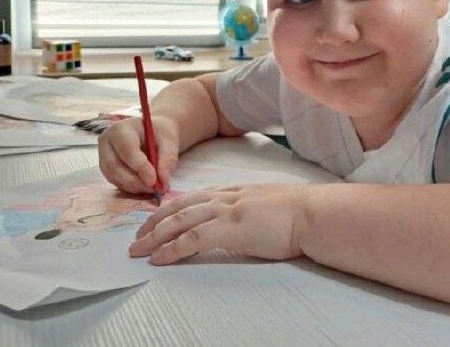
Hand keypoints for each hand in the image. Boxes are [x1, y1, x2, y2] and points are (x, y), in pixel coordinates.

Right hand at [98, 116, 178, 193]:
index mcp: (120, 129)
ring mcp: (103, 157)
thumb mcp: (169, 141)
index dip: (140, 167)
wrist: (152, 134)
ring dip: (134, 187)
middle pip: (115, 167)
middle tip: (155, 189)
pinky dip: (131, 188)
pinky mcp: (106, 170)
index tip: (154, 181)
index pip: (127, 150)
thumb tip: (163, 180)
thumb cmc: (159, 134)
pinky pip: (116, 183)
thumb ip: (168, 159)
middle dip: (136, 181)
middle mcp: (107, 143)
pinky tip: (145, 186)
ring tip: (153, 188)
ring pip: (114, 178)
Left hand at [129, 184, 310, 264]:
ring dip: (154, 236)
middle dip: (154, 222)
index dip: (172, 209)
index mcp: (235, 191)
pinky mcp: (228, 228)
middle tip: (138, 237)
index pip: (194, 198)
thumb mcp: (269, 204)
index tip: (158, 220)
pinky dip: (171, 249)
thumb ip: (252, 208)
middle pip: (179, 207)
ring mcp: (225, 211)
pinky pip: (191, 239)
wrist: (311, 213)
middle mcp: (225, 197)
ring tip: (139, 250)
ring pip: (179, 221)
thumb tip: (249, 219)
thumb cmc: (299, 213)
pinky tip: (158, 259)